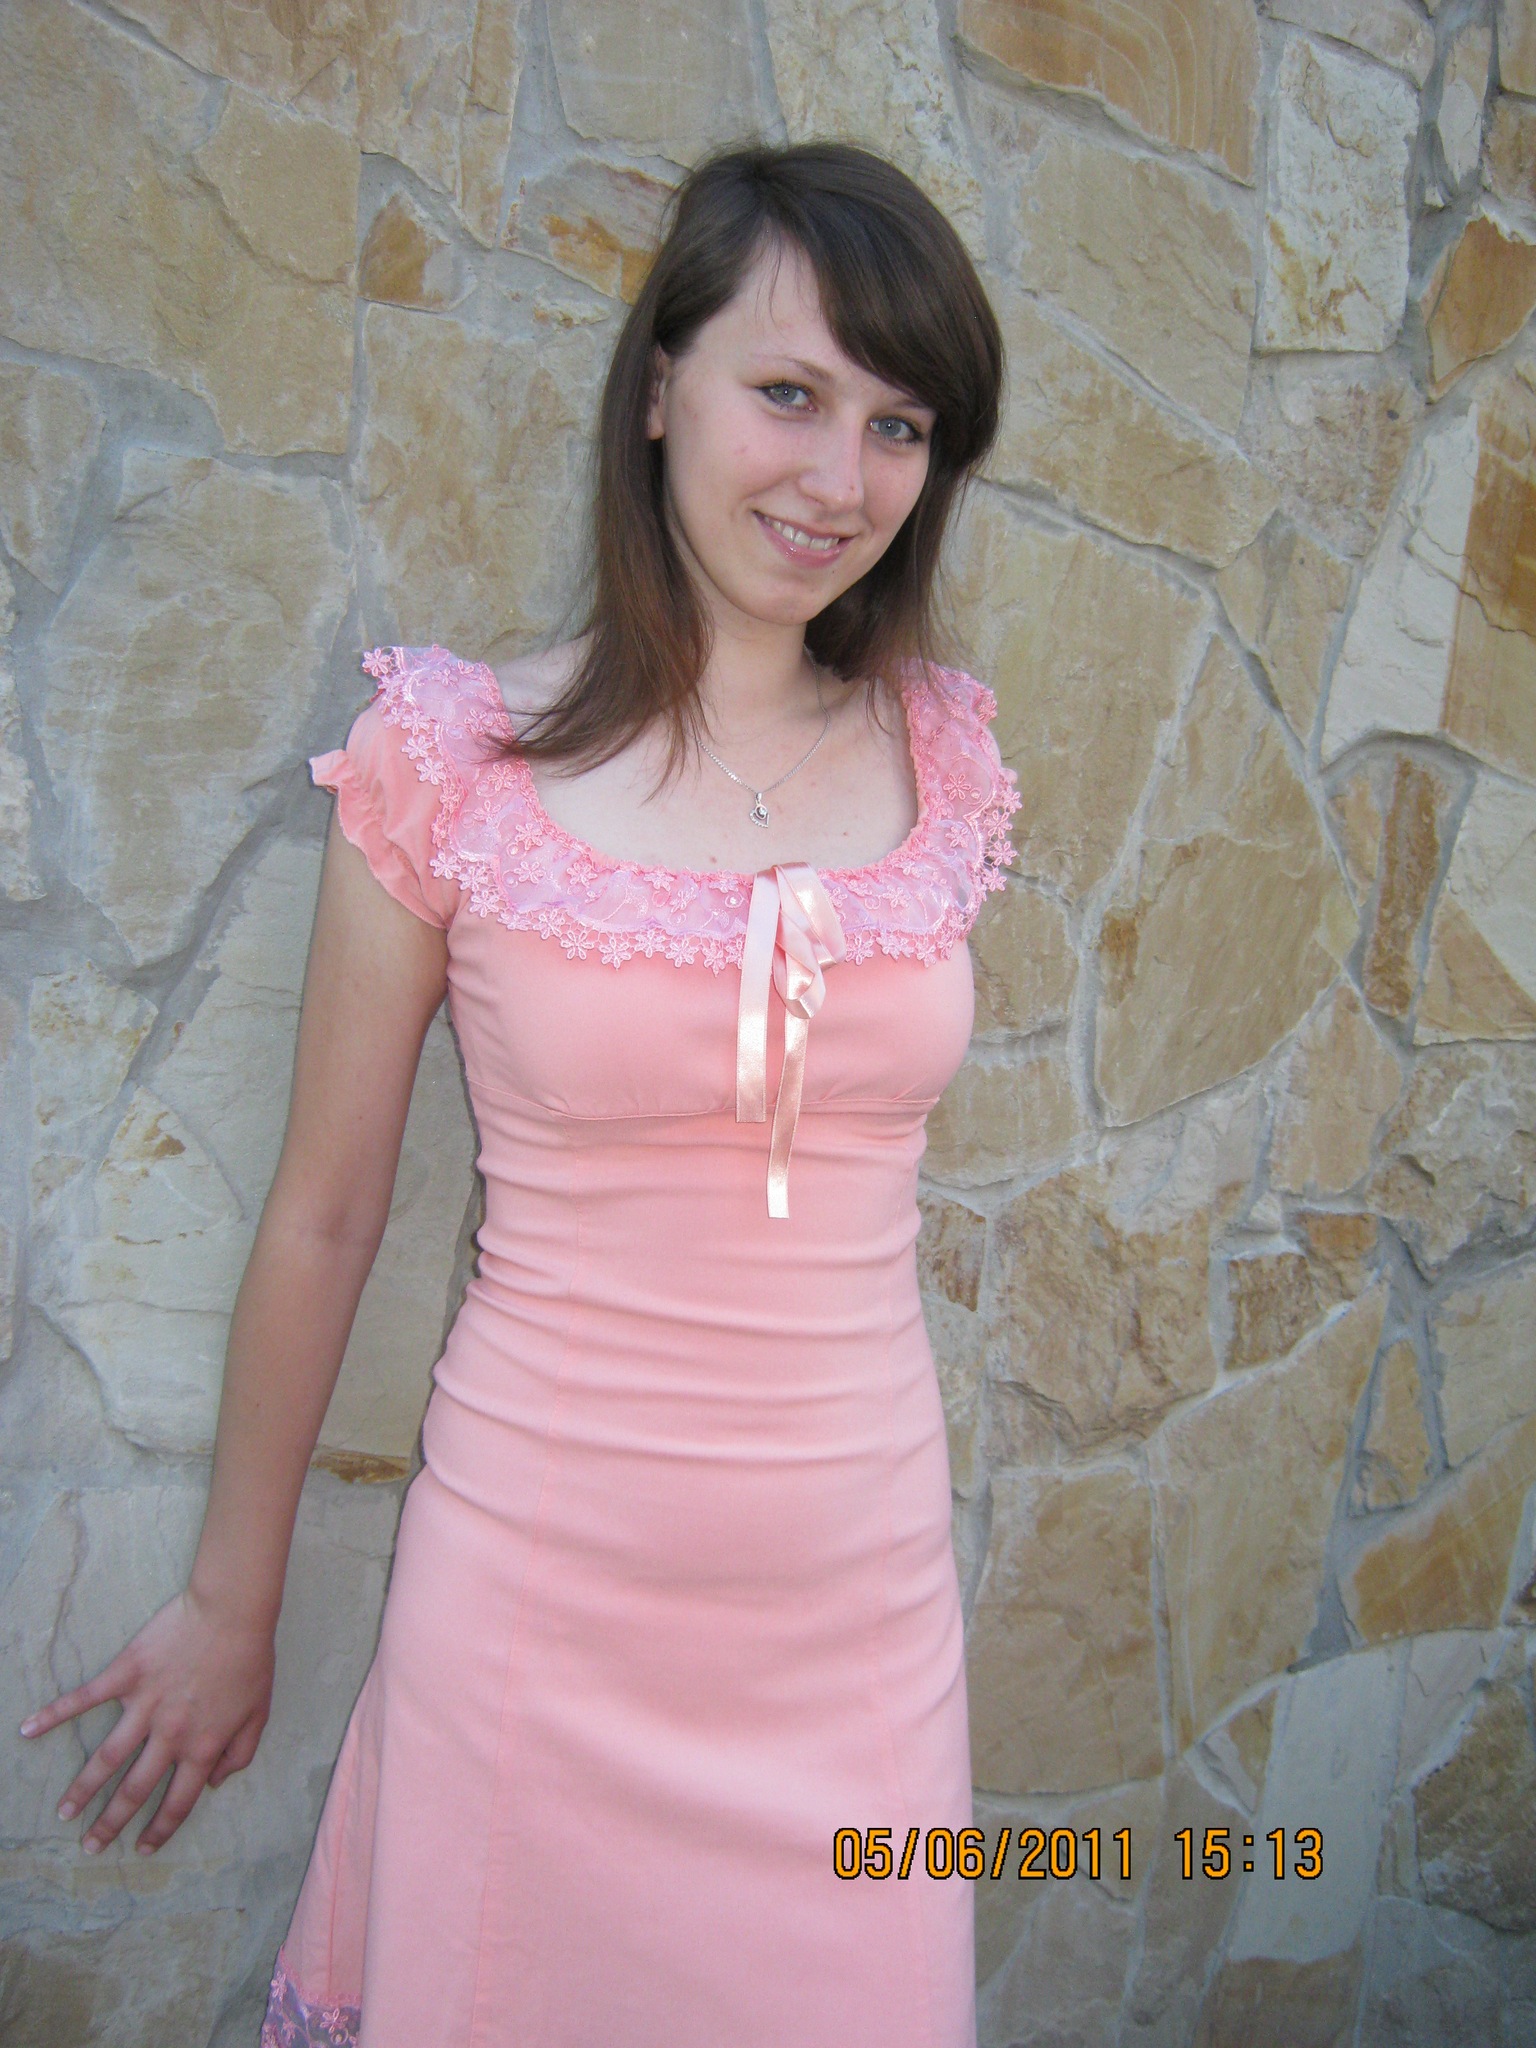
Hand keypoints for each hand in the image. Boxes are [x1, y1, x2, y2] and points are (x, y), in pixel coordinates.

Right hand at [19, 1586, 275, 1855]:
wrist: (233, 1611)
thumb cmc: (251, 1660)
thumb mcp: (259, 1714)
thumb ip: (239, 1754)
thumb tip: (213, 1783)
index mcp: (202, 1747)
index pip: (178, 1802)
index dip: (159, 1829)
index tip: (142, 1847)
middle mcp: (169, 1734)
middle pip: (134, 1789)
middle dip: (110, 1823)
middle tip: (89, 1846)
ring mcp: (144, 1705)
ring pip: (107, 1758)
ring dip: (82, 1789)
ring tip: (64, 1813)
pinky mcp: (126, 1675)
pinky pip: (85, 1698)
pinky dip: (54, 1714)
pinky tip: (28, 1729)